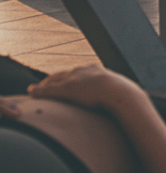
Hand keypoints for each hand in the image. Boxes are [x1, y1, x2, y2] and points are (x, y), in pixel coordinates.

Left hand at [25, 65, 142, 112]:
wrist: (124, 96)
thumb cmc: (126, 98)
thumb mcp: (119, 94)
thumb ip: (115, 95)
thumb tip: (125, 102)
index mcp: (97, 71)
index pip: (77, 73)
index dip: (67, 79)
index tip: (58, 85)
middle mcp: (85, 71)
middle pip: (63, 74)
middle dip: (52, 80)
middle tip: (41, 88)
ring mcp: (77, 78)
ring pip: (55, 80)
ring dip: (45, 86)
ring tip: (36, 91)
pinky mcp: (69, 88)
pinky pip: (51, 89)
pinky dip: (41, 92)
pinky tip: (32, 94)